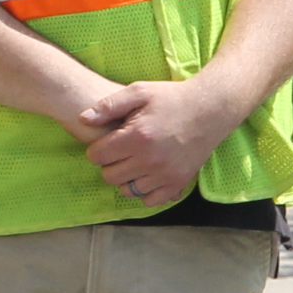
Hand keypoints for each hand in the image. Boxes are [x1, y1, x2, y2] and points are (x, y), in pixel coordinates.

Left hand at [78, 77, 242, 207]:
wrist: (210, 109)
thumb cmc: (171, 98)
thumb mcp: (139, 91)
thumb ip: (108, 105)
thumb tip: (83, 119)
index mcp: (137, 136)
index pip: (97, 156)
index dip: (97, 149)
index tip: (107, 142)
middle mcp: (149, 160)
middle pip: (110, 176)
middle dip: (110, 164)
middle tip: (120, 151)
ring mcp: (164, 174)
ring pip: (128, 190)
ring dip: (126, 178)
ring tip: (134, 161)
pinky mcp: (178, 183)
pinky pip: (150, 200)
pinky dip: (145, 190)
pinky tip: (148, 174)